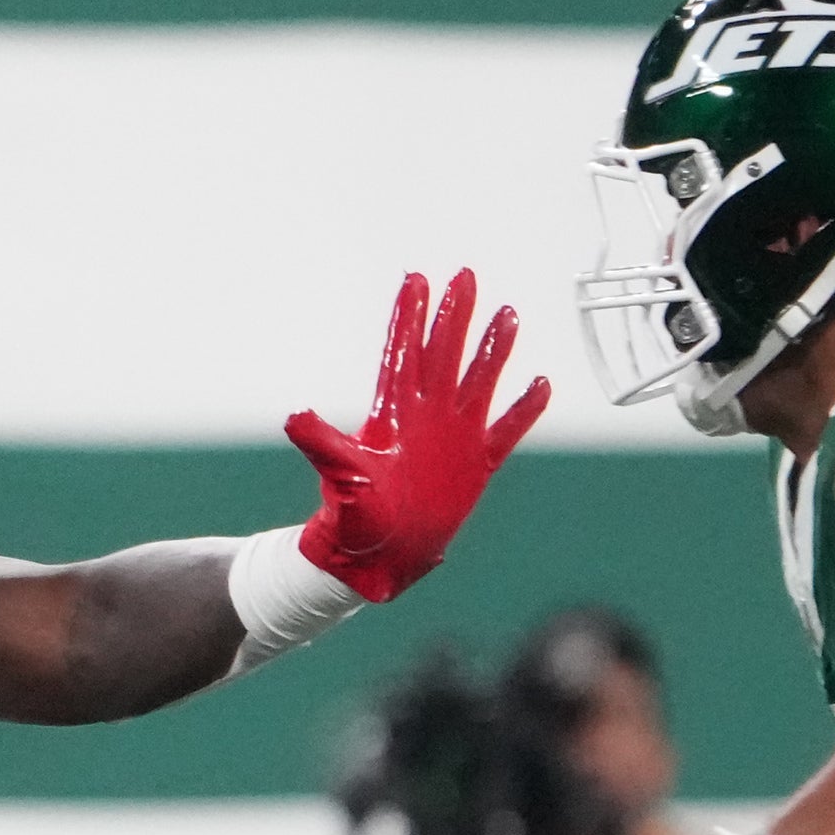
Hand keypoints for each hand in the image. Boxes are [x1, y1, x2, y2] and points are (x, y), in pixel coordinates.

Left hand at [283, 269, 550, 604]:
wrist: (377, 559)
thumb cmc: (353, 519)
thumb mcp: (339, 476)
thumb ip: (323, 444)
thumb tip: (294, 418)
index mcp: (392, 414)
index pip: (403, 353)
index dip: (410, 317)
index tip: (417, 278)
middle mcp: (425, 417)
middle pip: (442, 354)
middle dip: (454, 316)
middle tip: (464, 276)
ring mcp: (453, 438)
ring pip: (478, 382)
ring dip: (492, 351)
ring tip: (507, 314)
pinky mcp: (475, 466)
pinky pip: (505, 431)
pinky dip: (522, 410)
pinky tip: (540, 384)